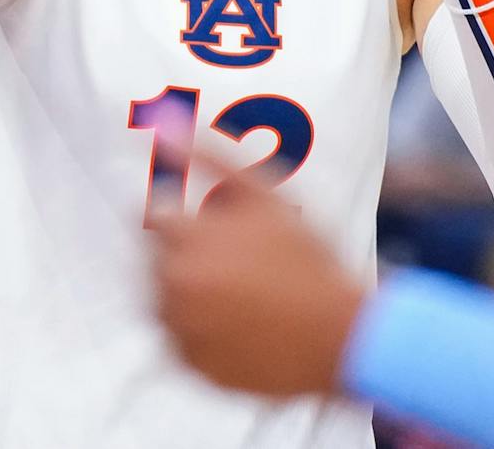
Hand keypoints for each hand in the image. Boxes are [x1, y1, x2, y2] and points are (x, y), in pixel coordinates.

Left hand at [150, 141, 366, 396]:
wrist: (339, 337)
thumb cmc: (309, 260)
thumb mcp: (266, 196)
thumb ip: (209, 156)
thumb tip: (165, 125)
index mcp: (186, 240)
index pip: (153, 215)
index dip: (184, 217)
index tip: (211, 226)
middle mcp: (173, 288)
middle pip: (155, 259)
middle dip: (186, 253)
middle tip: (236, 260)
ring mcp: (181, 332)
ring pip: (164, 300)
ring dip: (190, 291)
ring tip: (241, 291)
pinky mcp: (192, 367)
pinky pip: (180, 340)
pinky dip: (200, 329)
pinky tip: (241, 321)